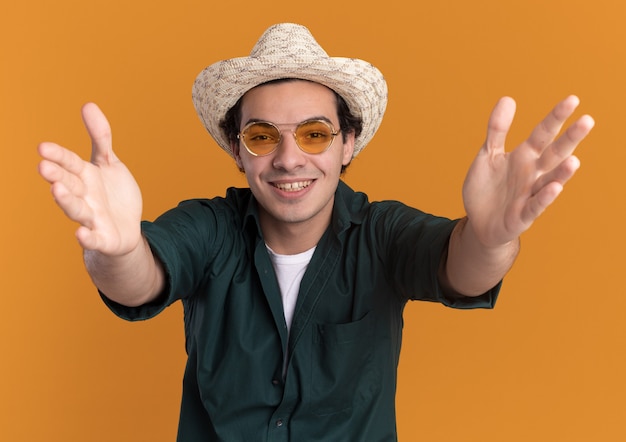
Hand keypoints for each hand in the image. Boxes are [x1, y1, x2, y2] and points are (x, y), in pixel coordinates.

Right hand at [38, 103, 142, 255]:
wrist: (126, 228)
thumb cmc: (113, 194)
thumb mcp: (109, 163)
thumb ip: (101, 137)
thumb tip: (88, 104)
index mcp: (85, 176)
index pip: (69, 163)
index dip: (58, 156)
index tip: (43, 147)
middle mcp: (84, 196)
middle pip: (69, 184)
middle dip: (57, 176)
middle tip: (44, 166)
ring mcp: (92, 217)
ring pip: (76, 209)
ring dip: (66, 201)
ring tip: (56, 190)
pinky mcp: (103, 237)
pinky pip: (94, 238)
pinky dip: (87, 237)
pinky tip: (81, 234)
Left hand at [462, 95, 594, 247]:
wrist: (479, 222)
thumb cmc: (488, 188)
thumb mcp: (488, 155)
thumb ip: (497, 129)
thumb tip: (508, 98)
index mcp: (525, 156)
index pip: (543, 133)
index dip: (556, 117)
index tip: (573, 99)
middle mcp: (532, 174)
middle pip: (554, 154)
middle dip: (570, 139)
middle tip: (587, 121)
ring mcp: (529, 195)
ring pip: (550, 181)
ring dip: (562, 172)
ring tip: (574, 160)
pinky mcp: (522, 216)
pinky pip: (535, 206)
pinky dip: (544, 198)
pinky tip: (554, 188)